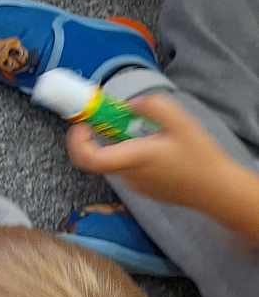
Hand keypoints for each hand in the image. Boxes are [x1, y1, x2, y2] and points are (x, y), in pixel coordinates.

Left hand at [66, 93, 243, 213]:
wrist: (219, 191)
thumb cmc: (201, 157)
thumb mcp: (181, 122)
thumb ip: (153, 107)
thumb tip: (130, 104)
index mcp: (134, 159)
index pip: (89, 159)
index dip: (77, 142)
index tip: (82, 124)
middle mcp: (129, 176)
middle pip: (98, 157)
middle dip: (97, 134)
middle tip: (109, 117)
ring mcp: (136, 185)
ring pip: (114, 161)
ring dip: (116, 143)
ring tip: (139, 129)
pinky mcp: (145, 189)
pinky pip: (127, 168)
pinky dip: (128, 152)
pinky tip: (152, 145)